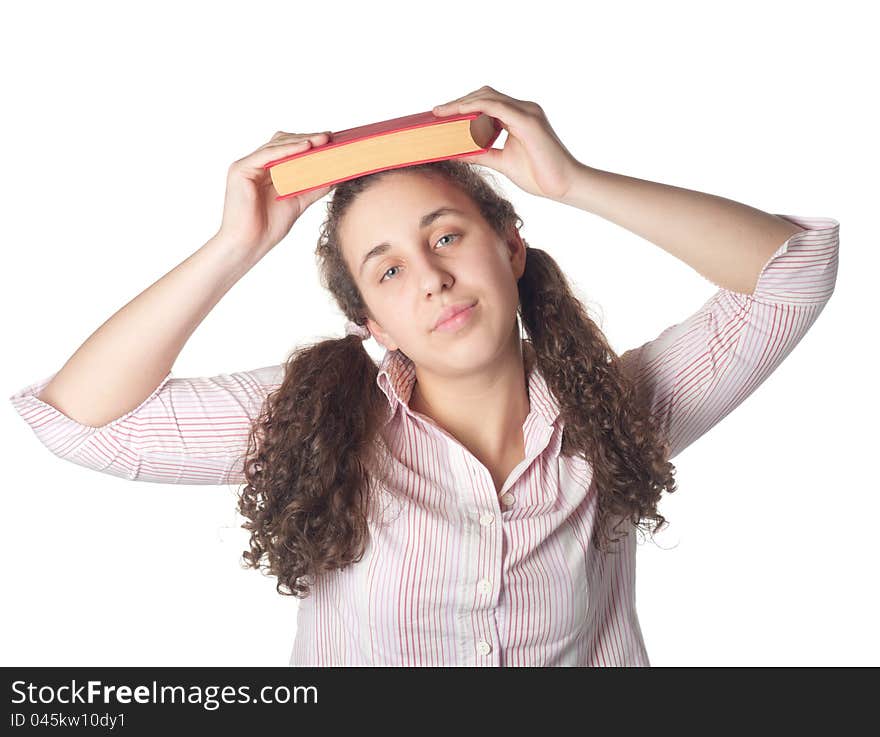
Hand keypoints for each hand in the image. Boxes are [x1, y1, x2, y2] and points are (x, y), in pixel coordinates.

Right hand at [216, 130, 334, 260]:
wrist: (249, 245)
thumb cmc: (268, 227)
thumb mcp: (298, 202)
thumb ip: (312, 187)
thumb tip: (334, 175)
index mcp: (265, 171)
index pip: (288, 150)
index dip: (308, 143)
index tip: (330, 140)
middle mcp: (255, 165)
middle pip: (283, 143)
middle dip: (307, 138)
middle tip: (329, 136)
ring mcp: (246, 166)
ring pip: (276, 145)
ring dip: (301, 141)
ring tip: (322, 140)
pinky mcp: (241, 169)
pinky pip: (267, 154)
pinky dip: (287, 150)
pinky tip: (305, 147)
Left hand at [432, 85, 581, 201]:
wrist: (563, 185)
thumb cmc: (539, 175)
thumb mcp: (501, 162)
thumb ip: (480, 154)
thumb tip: (456, 153)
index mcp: (519, 117)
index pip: (486, 103)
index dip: (463, 106)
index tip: (442, 115)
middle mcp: (523, 109)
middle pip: (484, 95)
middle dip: (459, 101)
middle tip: (437, 112)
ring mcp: (527, 112)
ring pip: (488, 97)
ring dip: (462, 103)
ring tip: (442, 112)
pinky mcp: (527, 120)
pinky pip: (496, 106)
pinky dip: (475, 108)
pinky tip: (460, 114)